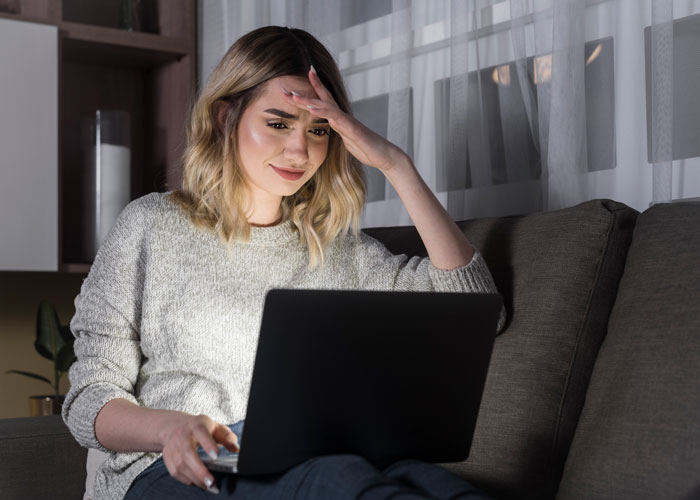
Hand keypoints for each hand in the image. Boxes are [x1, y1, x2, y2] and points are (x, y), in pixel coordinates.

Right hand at [158, 413, 238, 492]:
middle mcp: (182, 435)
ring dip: (195, 479)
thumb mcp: (215, 427)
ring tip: (209, 486)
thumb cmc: (199, 428)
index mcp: (197, 425)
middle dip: (199, 470)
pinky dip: (187, 480)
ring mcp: (173, 446)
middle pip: (188, 453)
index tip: (216, 456)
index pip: (201, 432)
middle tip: (211, 482)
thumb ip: (227, 437)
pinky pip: (176, 472)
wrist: (174, 426)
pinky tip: (198, 482)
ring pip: (181, 465)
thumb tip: (235, 448)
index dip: (208, 444)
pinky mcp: (167, 457)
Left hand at [282, 66, 407, 172]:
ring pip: (325, 106)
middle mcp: (342, 116)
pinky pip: (336, 119)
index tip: (297, 80)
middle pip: (320, 99)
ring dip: (308, 101)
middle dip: (302, 93)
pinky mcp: (352, 129)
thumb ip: (336, 132)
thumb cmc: (366, 148)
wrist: (383, 155)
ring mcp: (347, 121)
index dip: (311, 88)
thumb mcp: (345, 140)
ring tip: (293, 96)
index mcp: (339, 119)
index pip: (323, 100)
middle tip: (283, 87)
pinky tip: (312, 109)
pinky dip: (323, 112)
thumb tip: (326, 130)